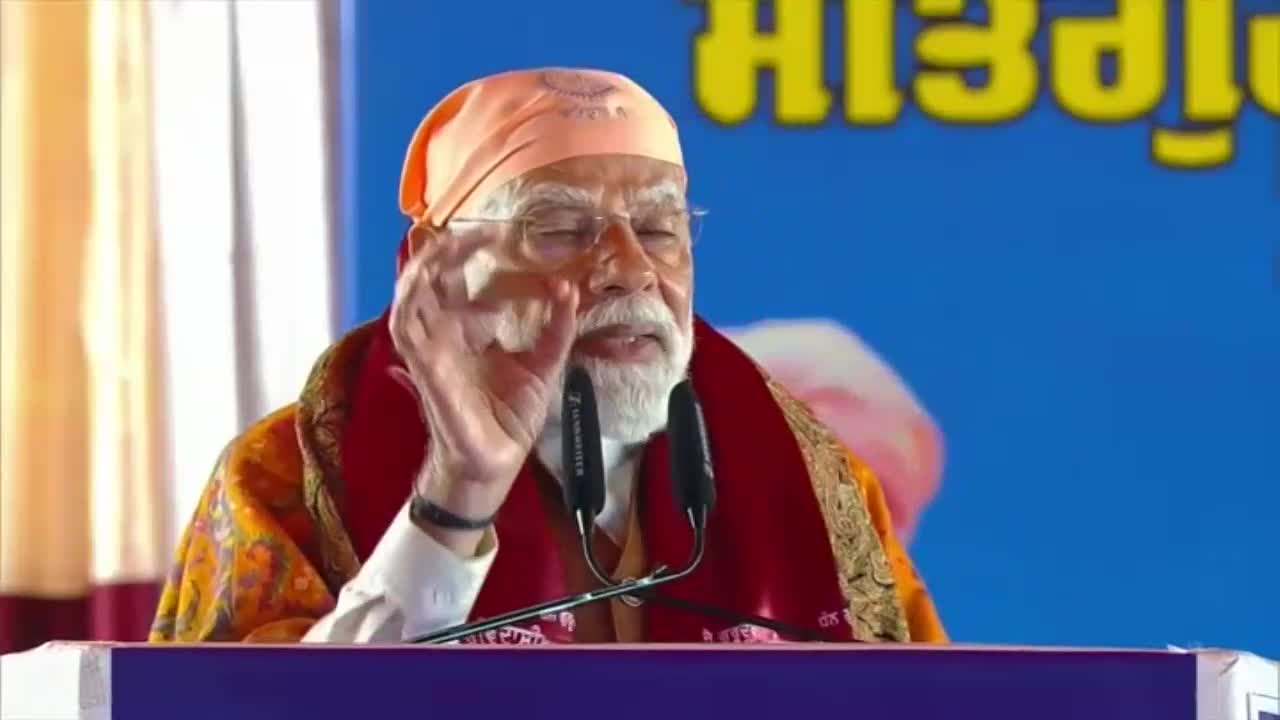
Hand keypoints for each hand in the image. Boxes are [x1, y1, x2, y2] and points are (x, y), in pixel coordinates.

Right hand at [388, 222, 578, 552]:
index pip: (459, 279)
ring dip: (426, 266)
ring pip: (411, 296)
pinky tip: (426, 279)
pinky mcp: (427, 371)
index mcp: (466, 329)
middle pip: (431, 278)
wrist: (497, 463)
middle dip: (449, 249)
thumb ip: (556, 327)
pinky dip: (412, 301)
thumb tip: (566, 288)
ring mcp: (431, 351)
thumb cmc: (509, 416)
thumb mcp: (544, 364)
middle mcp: (444, 335)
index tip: (502, 233)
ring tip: (451, 242)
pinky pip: (408, 330)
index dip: (473, 251)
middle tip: (478, 230)